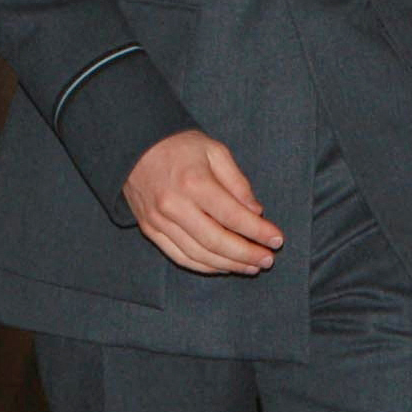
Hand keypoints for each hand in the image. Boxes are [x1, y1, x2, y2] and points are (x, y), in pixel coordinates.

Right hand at [123, 129, 283, 275]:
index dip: (258, 232)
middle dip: (246, 254)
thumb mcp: (215, 151)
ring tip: (251, 267)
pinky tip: (223, 266)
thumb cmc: (179, 145)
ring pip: (199, 254)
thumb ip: (238, 183)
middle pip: (216, 241)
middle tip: (268, 260)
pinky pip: (180, 256)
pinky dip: (204, 266)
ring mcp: (159, 221)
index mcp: (194, 183)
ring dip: (229, 265)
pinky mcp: (150, 229)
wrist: (133, 144)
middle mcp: (175, 206)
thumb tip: (256, 212)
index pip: (233, 216)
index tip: (277, 240)